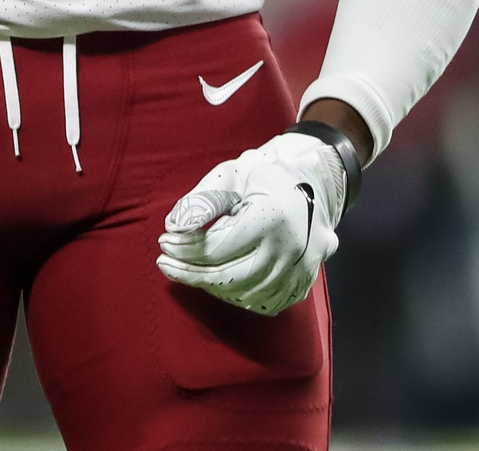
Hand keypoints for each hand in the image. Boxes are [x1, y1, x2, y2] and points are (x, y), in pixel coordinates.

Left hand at [156, 132, 347, 315]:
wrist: (313, 181)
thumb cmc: (266, 175)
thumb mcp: (232, 175)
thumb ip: (202, 200)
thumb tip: (174, 227)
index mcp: (274, 217)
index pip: (218, 248)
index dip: (185, 249)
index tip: (164, 242)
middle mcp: (291, 249)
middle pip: (229, 278)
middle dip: (191, 273)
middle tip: (166, 263)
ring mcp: (301, 270)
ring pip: (245, 295)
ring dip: (211, 286)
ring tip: (190, 270)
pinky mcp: (303, 283)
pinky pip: (264, 303)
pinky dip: (236, 296)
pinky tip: (219, 281)